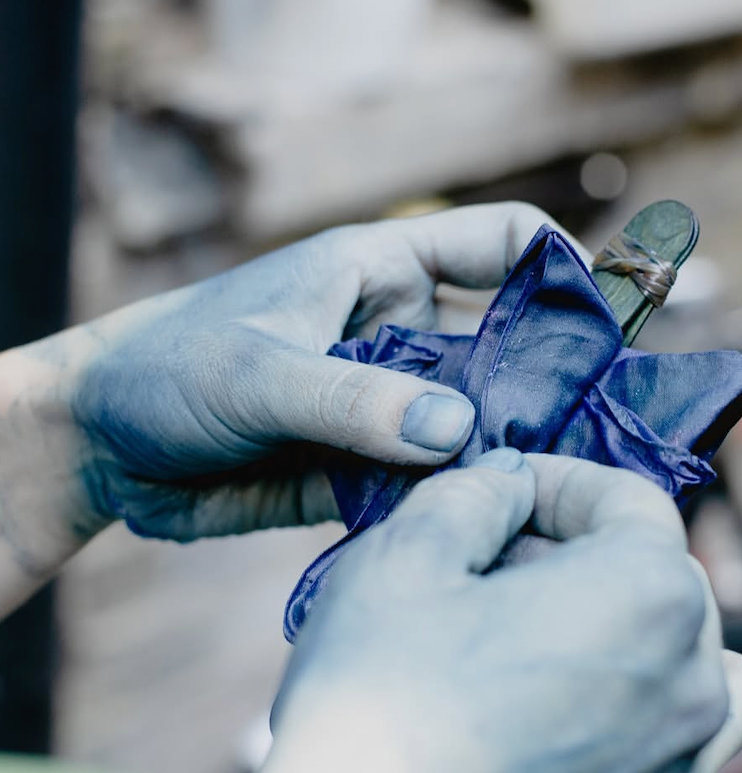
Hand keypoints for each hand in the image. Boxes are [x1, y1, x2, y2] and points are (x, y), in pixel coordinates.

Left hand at [0, 204, 576, 595]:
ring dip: (511, 452)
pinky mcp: (370, 469)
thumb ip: (350, 397)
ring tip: (552, 491)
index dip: (561, 268)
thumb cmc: (168, 368)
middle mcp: (402, 335)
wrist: (104, 448)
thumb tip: (454, 428)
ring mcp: (390, 405)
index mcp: (383, 272)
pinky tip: (484, 530)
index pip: (500, 242)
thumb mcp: (255, 372)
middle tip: (597, 432)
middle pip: (508, 346)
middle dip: (551, 383)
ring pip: (478, 422)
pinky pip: (436, 482)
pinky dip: (460, 502)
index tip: (606, 319)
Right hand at [222, 451, 741, 772]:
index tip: (499, 493)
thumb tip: (511, 483)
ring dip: (644, 648)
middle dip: (584, 558)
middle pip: (664, 582)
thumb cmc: (376, 700)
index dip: (558, 481)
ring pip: (706, 678)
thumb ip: (476, 491)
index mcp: (648, 593)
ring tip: (549, 655)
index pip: (629, 500)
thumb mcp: (407, 552)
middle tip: (491, 571)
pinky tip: (616, 768)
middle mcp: (691, 683)